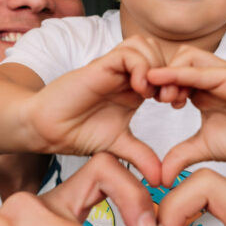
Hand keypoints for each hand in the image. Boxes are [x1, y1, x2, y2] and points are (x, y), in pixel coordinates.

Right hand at [26, 35, 175, 185]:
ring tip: (152, 95)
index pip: (166, 70)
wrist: (47, 129)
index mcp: (134, 89)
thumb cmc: (78, 132)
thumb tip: (161, 181)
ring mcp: (113, 68)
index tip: (178, 105)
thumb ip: (141, 156)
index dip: (178, 82)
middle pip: (160, 51)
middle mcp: (126, 75)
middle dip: (171, 72)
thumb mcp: (119, 146)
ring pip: (146, 45)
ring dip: (156, 66)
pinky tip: (139, 89)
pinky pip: (129, 52)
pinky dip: (141, 66)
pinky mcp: (100, 65)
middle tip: (169, 99)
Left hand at [148, 46, 225, 185]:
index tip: (143, 101)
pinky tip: (163, 80)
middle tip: (152, 98)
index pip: (173, 75)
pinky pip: (203, 70)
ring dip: (169, 73)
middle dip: (160, 76)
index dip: (156, 84)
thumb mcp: (204, 147)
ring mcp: (225, 74)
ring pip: (188, 57)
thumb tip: (162, 177)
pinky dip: (181, 73)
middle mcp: (213, 78)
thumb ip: (181, 155)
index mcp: (203, 90)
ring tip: (162, 97)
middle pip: (176, 59)